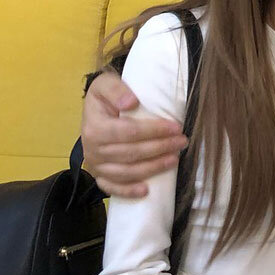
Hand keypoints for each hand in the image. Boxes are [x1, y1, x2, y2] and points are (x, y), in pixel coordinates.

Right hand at [81, 71, 186, 196]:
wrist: (95, 110)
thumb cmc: (105, 97)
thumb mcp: (105, 83)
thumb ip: (116, 89)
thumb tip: (131, 103)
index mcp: (94, 127)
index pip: (128, 132)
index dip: (153, 131)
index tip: (175, 127)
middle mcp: (92, 149)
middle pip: (131, 153)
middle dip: (160, 148)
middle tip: (182, 142)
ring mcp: (96, 165)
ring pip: (126, 172)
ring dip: (152, 168)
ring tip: (174, 159)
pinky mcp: (99, 175)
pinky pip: (112, 188)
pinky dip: (128, 191)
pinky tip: (146, 190)